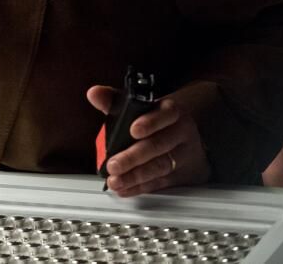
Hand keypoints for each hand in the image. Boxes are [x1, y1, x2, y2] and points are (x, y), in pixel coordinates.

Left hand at [87, 85, 210, 196]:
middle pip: (158, 145)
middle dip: (133, 157)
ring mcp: (182, 154)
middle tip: (113, 165)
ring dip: (135, 176)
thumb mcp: (139, 107)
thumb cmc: (157, 121)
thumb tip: (94, 93)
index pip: (165, 114)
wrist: (188, 139)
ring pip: (160, 166)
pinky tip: (125, 188)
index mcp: (171, 112)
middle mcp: (180, 132)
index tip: (133, 129)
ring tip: (115, 180)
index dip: (150, 122)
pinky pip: (160, 182)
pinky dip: (140, 187)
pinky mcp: (181, 175)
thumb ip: (114, 100)